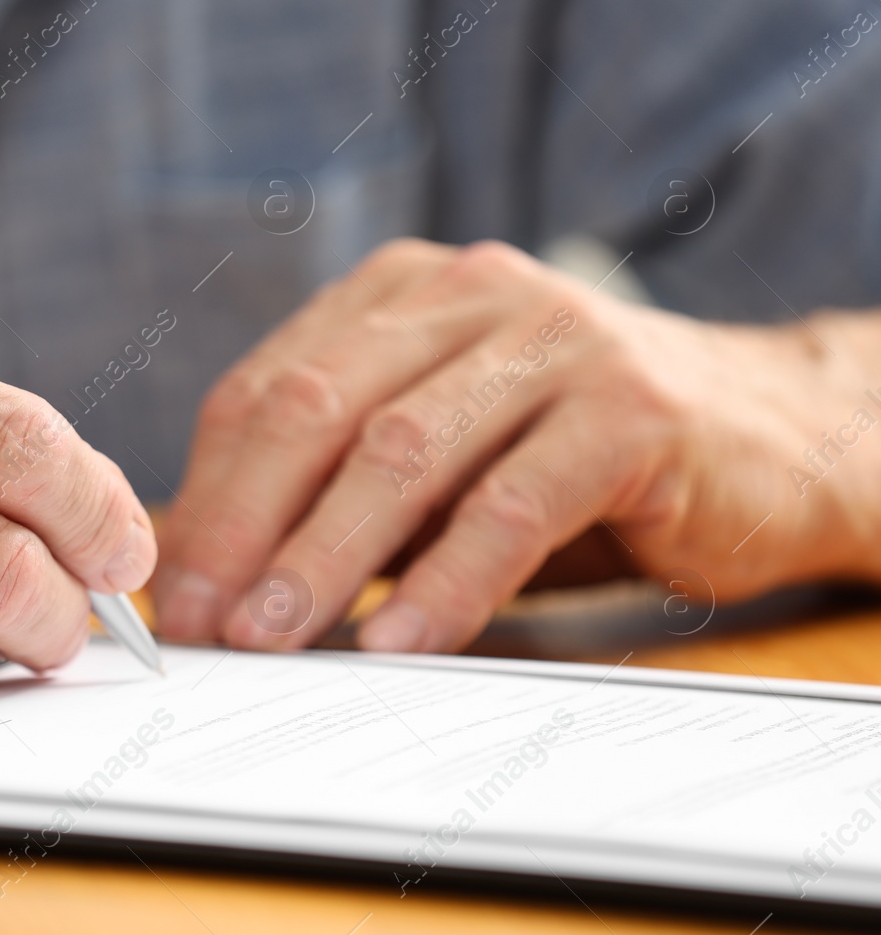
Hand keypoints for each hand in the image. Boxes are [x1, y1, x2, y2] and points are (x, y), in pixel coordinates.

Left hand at [151, 239, 875, 652]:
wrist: (765, 434)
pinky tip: (403, 642)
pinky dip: (447, 581)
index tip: (170, 589)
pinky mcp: (630, 409)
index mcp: (397, 295)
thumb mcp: (439, 452)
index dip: (208, 494)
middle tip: (204, 623)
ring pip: (402, 452)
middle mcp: (467, 294)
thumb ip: (336, 483)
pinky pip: (512, 504)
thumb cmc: (569, 454)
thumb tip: (209, 567)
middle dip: (243, 526)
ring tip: (274, 640)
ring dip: (324, 558)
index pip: (265, 389)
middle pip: (314, 410)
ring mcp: (552, 341)